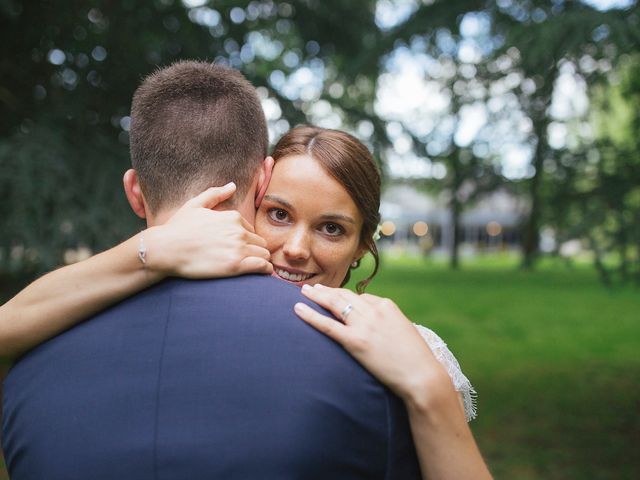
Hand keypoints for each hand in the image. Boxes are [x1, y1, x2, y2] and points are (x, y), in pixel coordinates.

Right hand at [145, 183, 272, 277]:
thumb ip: (215, 194)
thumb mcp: (194, 205)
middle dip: (255, 250)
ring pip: (264, 254)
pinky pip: (263, 266)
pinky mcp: (235, 265)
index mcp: (232, 217)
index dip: (246, 240)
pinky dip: (264, 270)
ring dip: (260, 260)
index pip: (252, 230)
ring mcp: (238, 248)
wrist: (165, 249)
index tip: (238, 249)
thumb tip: (232, 185)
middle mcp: (238, 231)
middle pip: (261, 243)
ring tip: (252, 267)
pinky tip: (260, 273)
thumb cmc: (177, 228)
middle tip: (245, 260)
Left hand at [294, 284, 452, 403]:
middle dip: (326, 291)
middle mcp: (374, 310)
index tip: (334, 297)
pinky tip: (298, 309)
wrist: (422, 375)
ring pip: (334, 304)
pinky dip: (311, 316)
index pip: (361, 297)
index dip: (346, 297)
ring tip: (304, 292)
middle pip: (344, 295)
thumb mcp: (404, 332)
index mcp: (387, 306)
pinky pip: (328, 325)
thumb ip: (388, 324)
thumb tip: (378, 328)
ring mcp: (364, 325)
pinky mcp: (355, 341)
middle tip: (313, 288)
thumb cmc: (416, 359)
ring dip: (316, 296)